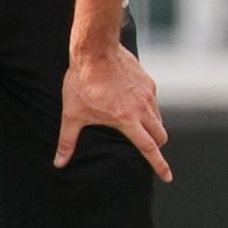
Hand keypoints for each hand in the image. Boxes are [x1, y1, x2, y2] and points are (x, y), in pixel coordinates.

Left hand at [57, 41, 171, 182]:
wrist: (95, 50)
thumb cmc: (81, 83)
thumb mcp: (71, 115)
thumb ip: (67, 142)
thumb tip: (59, 163)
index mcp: (126, 120)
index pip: (148, 148)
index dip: (159, 165)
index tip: (168, 177)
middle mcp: (141, 108)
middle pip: (160, 135)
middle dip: (157, 146)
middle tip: (149, 150)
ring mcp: (147, 94)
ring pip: (158, 118)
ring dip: (153, 128)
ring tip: (138, 127)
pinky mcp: (148, 81)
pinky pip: (153, 101)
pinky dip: (148, 108)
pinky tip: (133, 103)